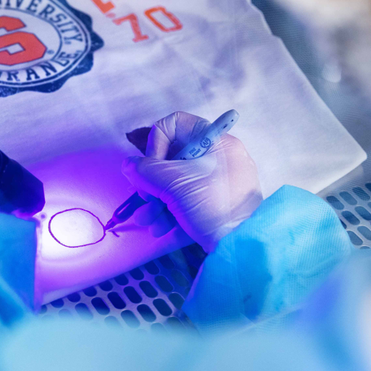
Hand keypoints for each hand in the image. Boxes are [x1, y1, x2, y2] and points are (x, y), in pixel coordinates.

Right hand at [121, 111, 262, 251]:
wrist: (241, 246)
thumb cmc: (211, 204)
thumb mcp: (174, 184)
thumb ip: (145, 170)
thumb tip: (129, 165)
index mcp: (215, 142)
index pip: (175, 124)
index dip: (155, 143)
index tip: (152, 168)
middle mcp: (219, 158)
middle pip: (172, 158)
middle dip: (152, 182)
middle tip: (146, 199)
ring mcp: (219, 182)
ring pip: (177, 182)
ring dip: (156, 201)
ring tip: (148, 220)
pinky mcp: (217, 205)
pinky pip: (188, 200)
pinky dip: (171, 212)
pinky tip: (159, 229)